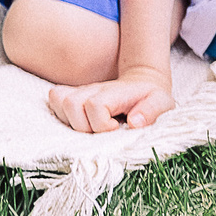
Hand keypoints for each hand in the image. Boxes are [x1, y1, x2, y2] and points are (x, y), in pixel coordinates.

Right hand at [46, 72, 174, 132]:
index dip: (102, 124)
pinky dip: (61, 115)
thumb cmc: (151, 97)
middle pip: (71, 103)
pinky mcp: (73, 96)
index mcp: (114, 93)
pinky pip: (54, 100)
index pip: (94, 105)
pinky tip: (81, 122)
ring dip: (71, 121)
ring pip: (58, 100)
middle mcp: (93, 90)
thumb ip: (151, 112)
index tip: (116, 129)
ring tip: (91, 128)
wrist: (142, 83)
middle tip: (101, 132)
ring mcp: (81, 91)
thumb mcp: (161, 103)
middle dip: (83, 126)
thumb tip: (134, 123)